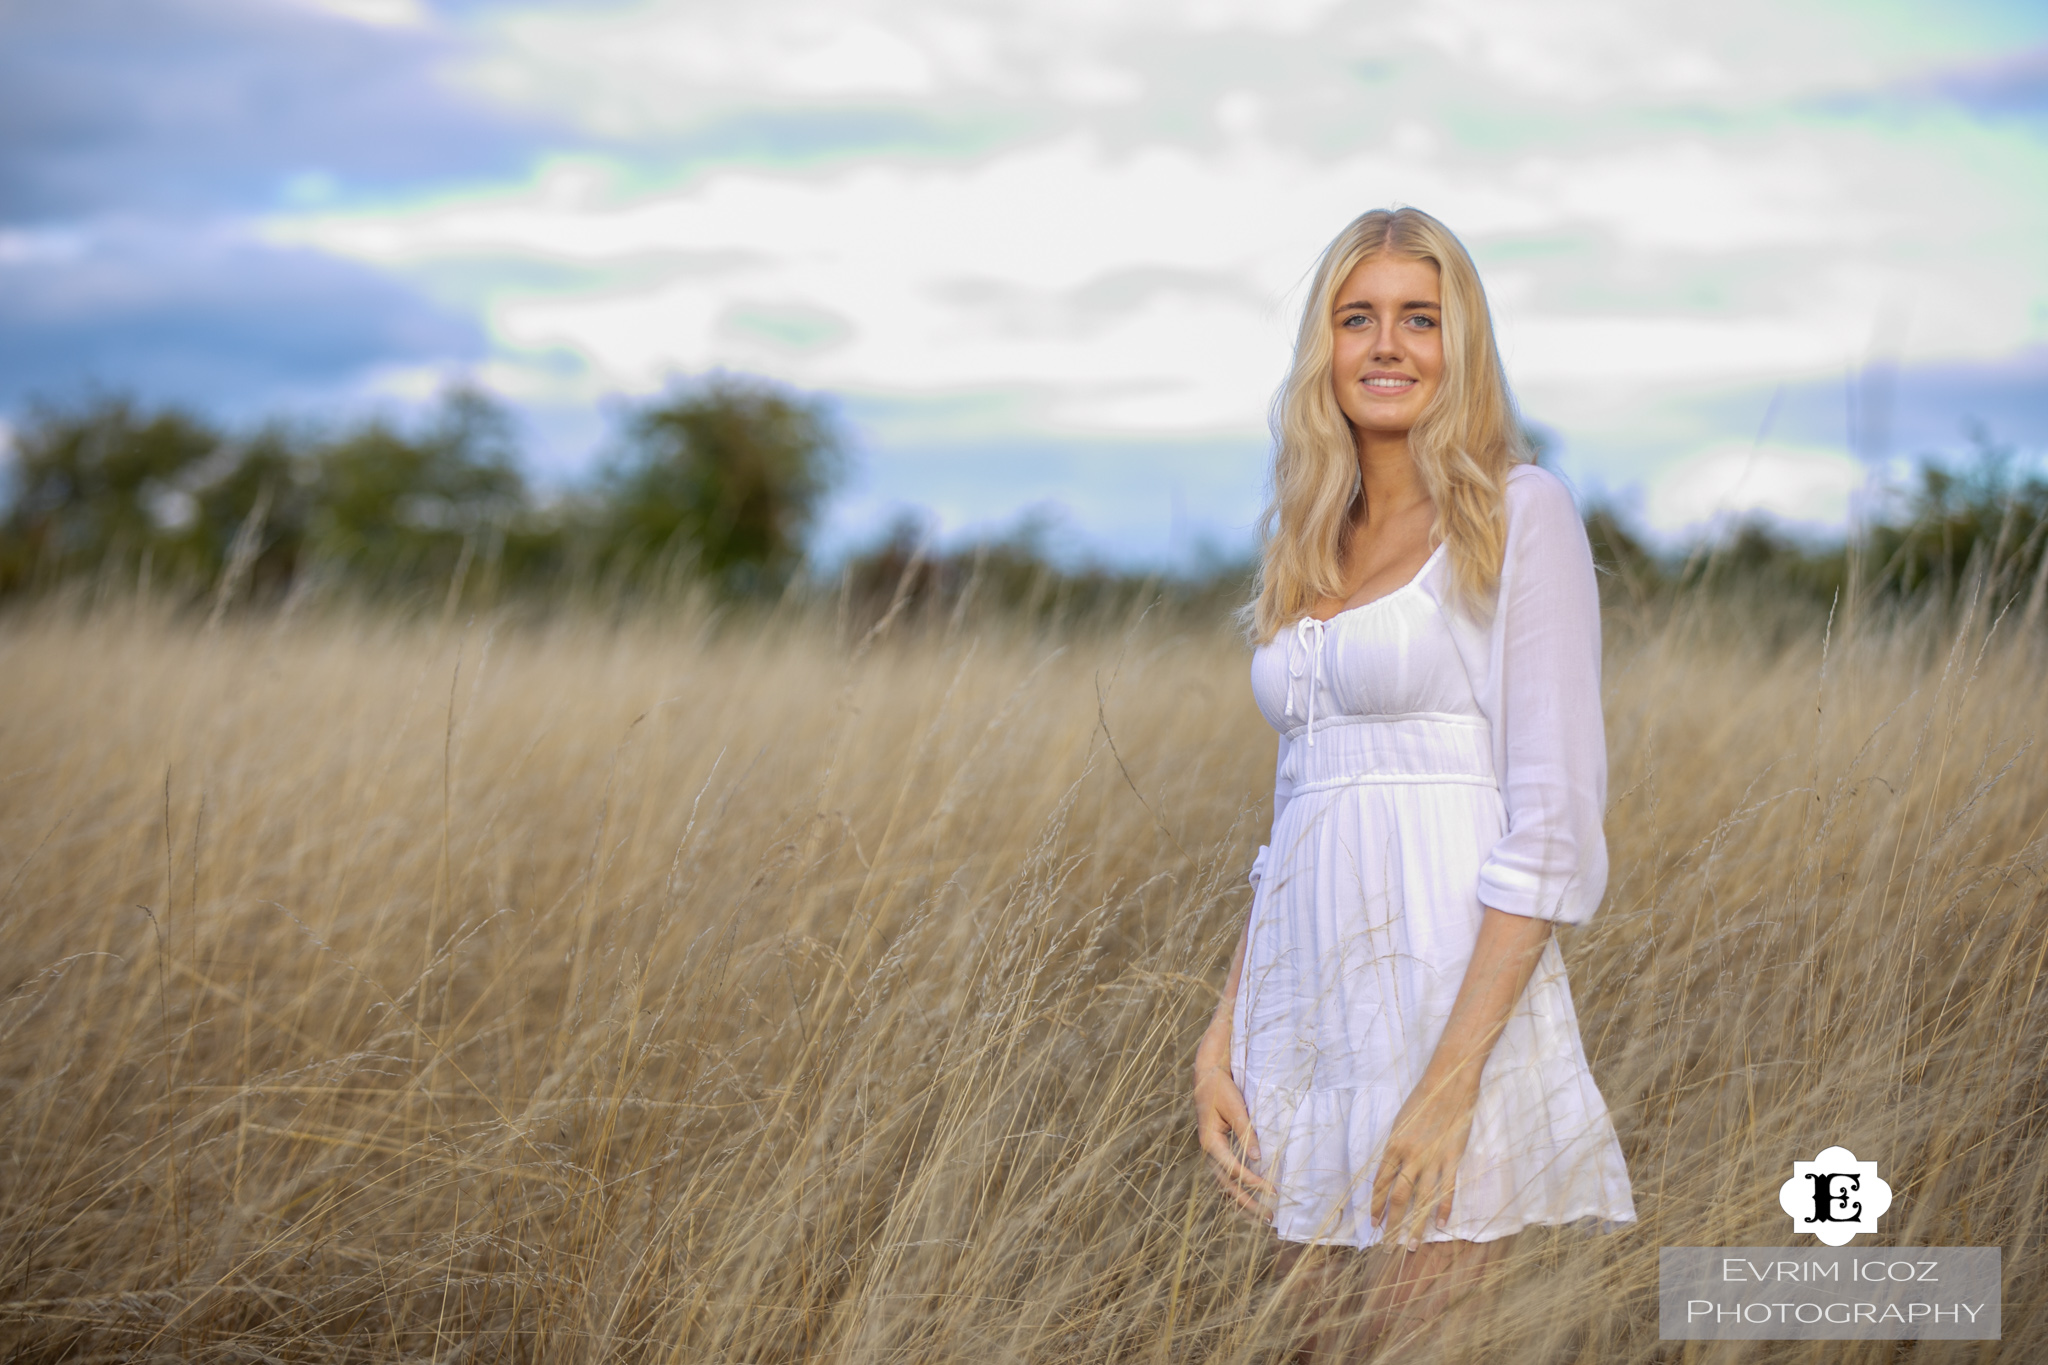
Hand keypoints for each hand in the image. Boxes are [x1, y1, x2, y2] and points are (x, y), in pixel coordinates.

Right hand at [1192, 1020, 1274, 1223]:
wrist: (1206, 1077)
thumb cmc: (1221, 1089)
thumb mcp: (1235, 1107)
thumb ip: (1246, 1132)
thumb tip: (1258, 1159)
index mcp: (1210, 1142)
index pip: (1234, 1170)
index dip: (1254, 1183)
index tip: (1273, 1191)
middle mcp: (1208, 1152)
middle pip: (1228, 1186)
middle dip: (1249, 1204)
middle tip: (1270, 1218)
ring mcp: (1211, 1153)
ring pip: (1226, 1186)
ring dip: (1244, 1202)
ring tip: (1263, 1216)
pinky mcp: (1217, 1151)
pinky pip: (1227, 1176)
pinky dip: (1239, 1189)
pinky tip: (1252, 1198)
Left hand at [1370, 1074, 1476, 1249]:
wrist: (1448, 1082)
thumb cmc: (1422, 1100)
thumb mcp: (1400, 1123)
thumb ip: (1396, 1149)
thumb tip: (1390, 1173)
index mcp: (1393, 1146)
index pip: (1381, 1183)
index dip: (1376, 1205)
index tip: (1374, 1223)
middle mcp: (1410, 1155)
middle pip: (1398, 1197)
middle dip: (1392, 1224)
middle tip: (1388, 1245)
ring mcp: (1432, 1158)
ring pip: (1421, 1198)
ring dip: (1416, 1224)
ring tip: (1412, 1245)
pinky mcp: (1453, 1157)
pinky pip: (1446, 1188)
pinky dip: (1442, 1207)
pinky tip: (1439, 1224)